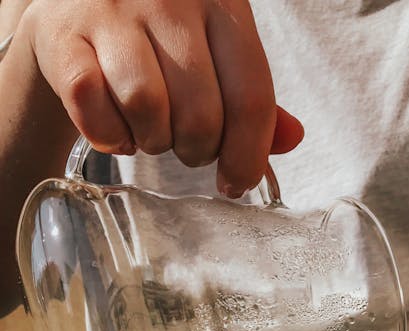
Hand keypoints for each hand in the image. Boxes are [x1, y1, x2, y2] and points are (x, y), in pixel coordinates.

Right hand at [21, 0, 303, 196]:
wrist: (73, 5)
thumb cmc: (157, 38)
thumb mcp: (215, 54)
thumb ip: (250, 98)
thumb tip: (293, 138)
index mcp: (222, 3)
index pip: (252, 97)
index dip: (248, 156)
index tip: (236, 182)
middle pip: (201, 115)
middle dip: (197, 151)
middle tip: (185, 145)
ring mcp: (112, 11)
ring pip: (147, 109)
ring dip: (152, 142)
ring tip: (149, 132)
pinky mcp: (63, 34)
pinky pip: (92, 106)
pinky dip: (108, 136)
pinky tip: (116, 131)